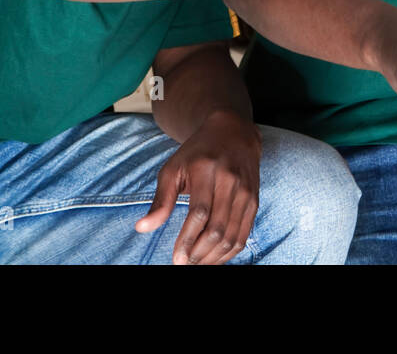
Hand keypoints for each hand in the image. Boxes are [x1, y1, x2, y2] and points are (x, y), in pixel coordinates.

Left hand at [135, 111, 260, 264]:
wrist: (234, 133)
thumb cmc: (197, 153)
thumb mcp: (173, 168)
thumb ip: (160, 200)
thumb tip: (142, 228)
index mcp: (206, 169)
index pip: (200, 212)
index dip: (188, 240)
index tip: (176, 259)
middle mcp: (231, 180)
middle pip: (217, 229)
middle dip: (199, 254)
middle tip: (183, 263)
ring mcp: (246, 191)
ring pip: (232, 236)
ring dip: (213, 257)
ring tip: (196, 263)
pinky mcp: (254, 201)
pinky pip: (243, 235)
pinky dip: (228, 252)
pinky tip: (213, 257)